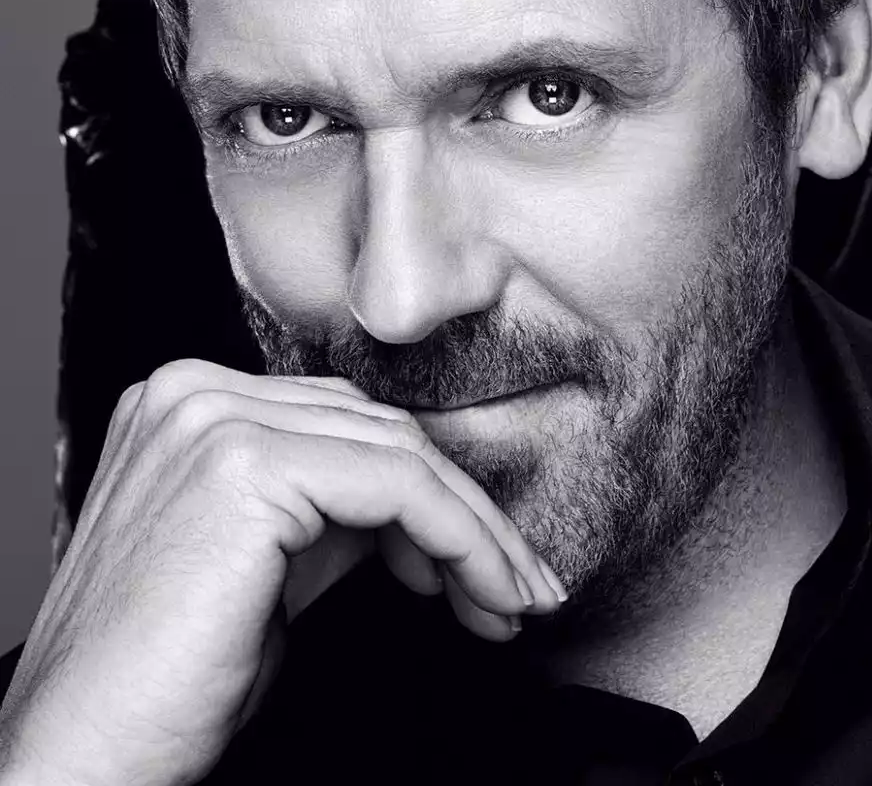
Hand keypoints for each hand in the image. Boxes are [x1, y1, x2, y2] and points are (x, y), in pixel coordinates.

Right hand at [0, 359, 564, 785]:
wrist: (81, 758)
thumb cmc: (163, 684)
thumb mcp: (265, 568)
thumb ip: (328, 512)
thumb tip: (425, 503)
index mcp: (188, 404)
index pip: (350, 426)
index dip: (432, 497)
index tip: (487, 569)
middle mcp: (193, 392)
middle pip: (383, 434)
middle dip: (467, 519)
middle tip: (520, 591)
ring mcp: (212, 420)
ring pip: (405, 458)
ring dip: (479, 537)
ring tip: (512, 604)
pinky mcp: (245, 465)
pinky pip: (402, 489)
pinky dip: (464, 542)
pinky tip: (485, 596)